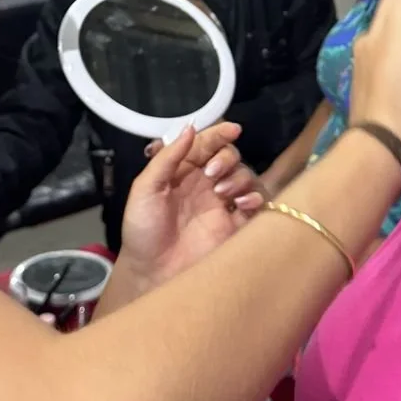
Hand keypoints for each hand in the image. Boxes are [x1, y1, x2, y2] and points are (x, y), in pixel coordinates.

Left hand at [118, 123, 263, 293]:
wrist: (152, 271)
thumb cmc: (143, 230)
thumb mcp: (145, 189)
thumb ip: (167, 158)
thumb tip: (190, 128)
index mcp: (183, 172)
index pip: (206, 144)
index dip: (219, 133)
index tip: (232, 129)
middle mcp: (206, 184)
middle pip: (230, 156)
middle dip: (226, 157)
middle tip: (212, 173)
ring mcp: (223, 205)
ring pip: (245, 177)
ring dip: (239, 177)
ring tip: (222, 193)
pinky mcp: (236, 226)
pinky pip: (257, 204)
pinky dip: (256, 197)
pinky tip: (242, 203)